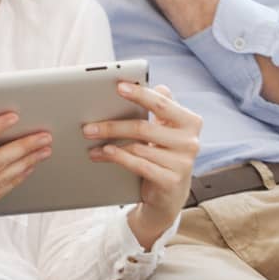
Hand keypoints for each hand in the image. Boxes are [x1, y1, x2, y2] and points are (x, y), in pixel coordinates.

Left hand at [83, 81, 200, 246]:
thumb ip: (162, 107)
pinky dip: (118, 157)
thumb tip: (157, 84)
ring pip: (137, 147)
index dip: (139, 93)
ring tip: (91, 142)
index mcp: (190, 121)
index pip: (161, 103)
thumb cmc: (164, 154)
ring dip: (109, 144)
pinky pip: (139, 165)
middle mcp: (190, 141)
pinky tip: (104, 153)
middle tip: (88, 126)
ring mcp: (182, 163)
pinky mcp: (171, 181)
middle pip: (144, 127)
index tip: (118, 86)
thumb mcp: (166, 129)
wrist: (170, 195)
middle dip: (112, 125)